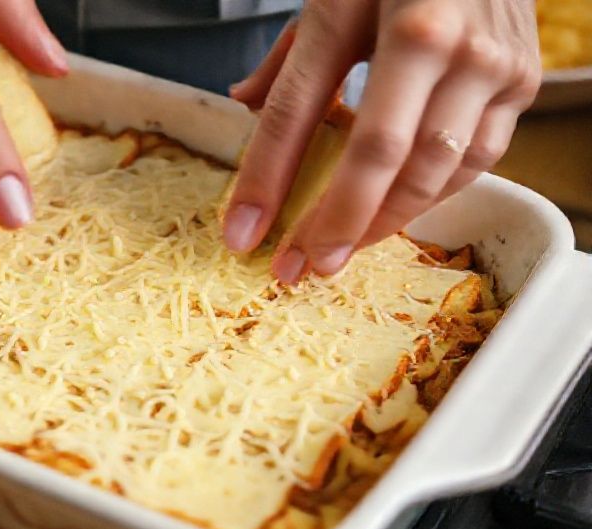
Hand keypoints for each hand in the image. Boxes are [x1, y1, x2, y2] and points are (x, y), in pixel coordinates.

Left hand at [224, 0, 540, 281]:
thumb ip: (288, 56)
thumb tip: (243, 104)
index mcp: (364, 6)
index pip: (297, 111)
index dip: (265, 180)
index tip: (241, 232)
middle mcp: (435, 38)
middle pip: (377, 156)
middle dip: (334, 224)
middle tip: (300, 266)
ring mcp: (487, 61)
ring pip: (435, 171)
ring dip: (383, 223)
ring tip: (342, 249)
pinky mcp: (522, 78)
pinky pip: (477, 158)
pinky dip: (433, 194)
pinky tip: (398, 209)